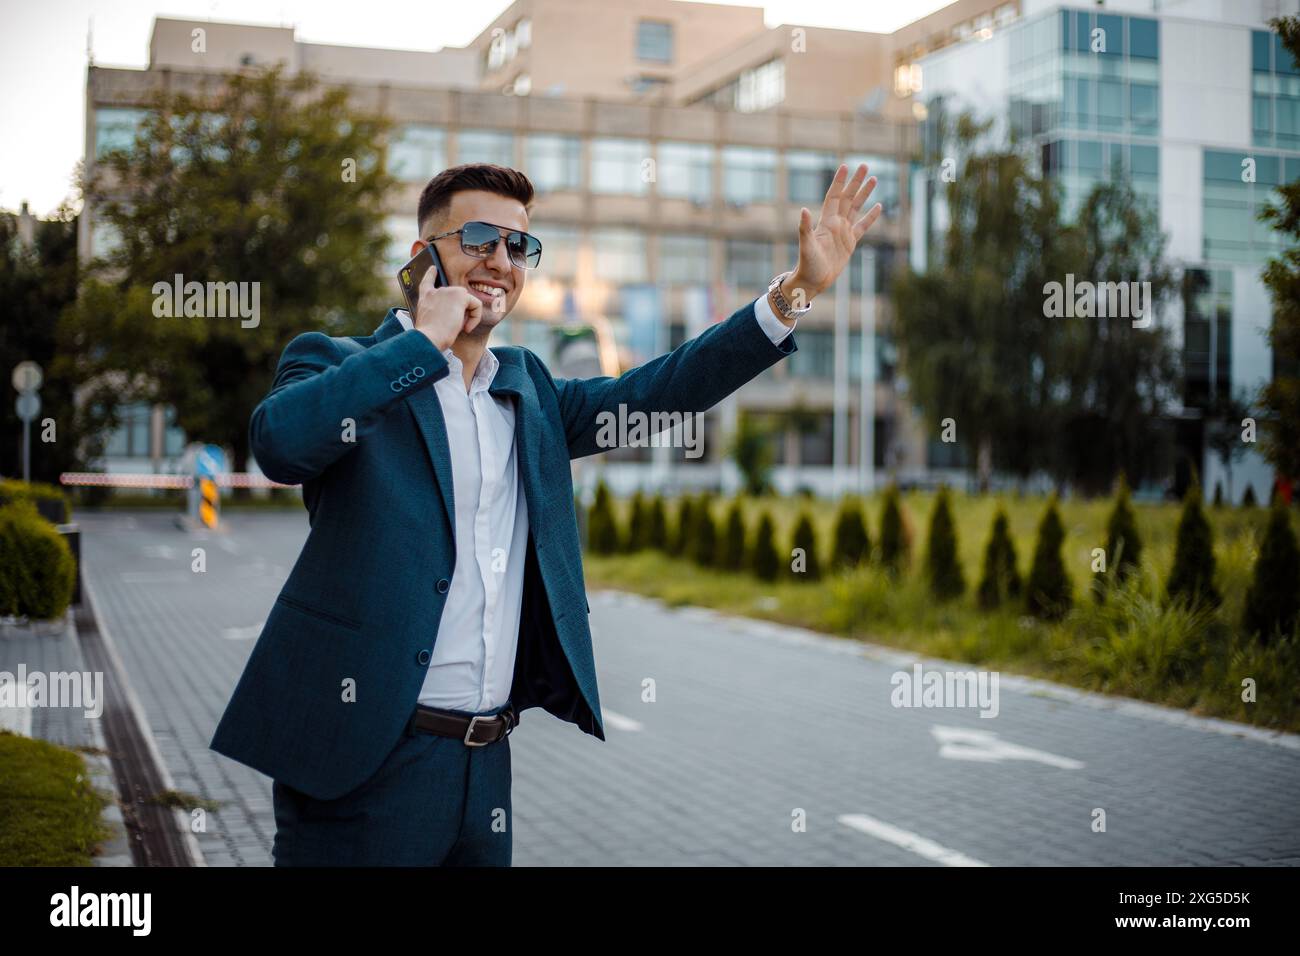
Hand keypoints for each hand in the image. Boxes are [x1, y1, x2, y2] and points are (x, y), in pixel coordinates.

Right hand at [412, 265, 482, 350]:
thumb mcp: (429, 322)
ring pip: (468, 301)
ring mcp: (447, 291)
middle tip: (455, 327)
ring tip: (459, 328)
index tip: (433, 268)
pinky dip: (475, 318)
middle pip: (457, 297)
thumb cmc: (429, 337)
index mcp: (425, 298)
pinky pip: (476, 304)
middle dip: (461, 313)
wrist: (429, 338)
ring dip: (468, 316)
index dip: (431, 275)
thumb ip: (438, 313)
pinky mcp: (459, 295)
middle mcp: (435, 291)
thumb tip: (456, 313)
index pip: (427, 282)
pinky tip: (466, 328)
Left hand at [784, 163, 882, 303]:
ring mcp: (843, 232)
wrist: (813, 281)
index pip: (834, 196)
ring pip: (856, 208)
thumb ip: (805, 228)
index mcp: (826, 221)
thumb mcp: (806, 246)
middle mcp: (835, 223)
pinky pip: (863, 226)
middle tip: (865, 165)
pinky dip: (871, 217)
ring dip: (864, 194)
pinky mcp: (850, 242)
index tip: (845, 166)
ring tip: (874, 179)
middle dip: (856, 182)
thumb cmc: (807, 264)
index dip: (839, 182)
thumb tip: (804, 210)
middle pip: (848, 197)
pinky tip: (878, 206)